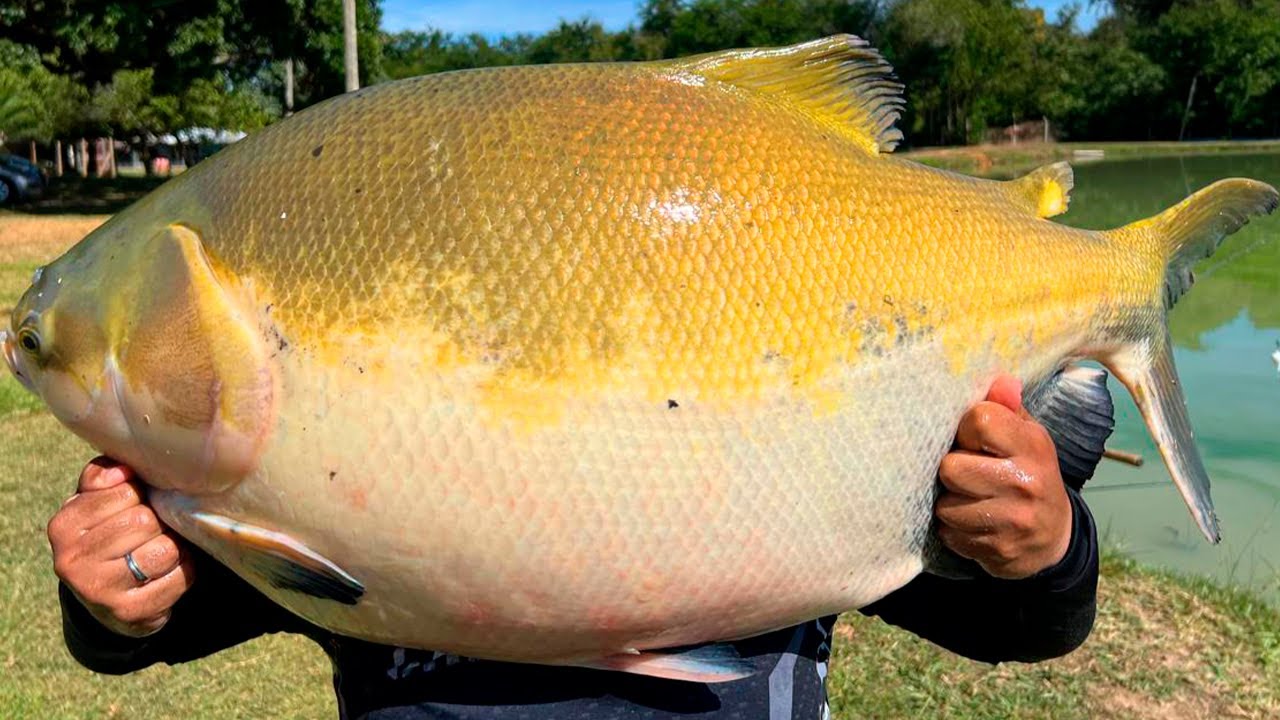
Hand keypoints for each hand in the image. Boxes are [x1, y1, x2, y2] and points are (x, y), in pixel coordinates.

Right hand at [47, 457, 195, 636]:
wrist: (106, 598)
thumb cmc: (106, 534)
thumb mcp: (94, 502)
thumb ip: (102, 475)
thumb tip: (123, 471)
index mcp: (63, 526)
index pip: (125, 492)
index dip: (142, 496)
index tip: (138, 506)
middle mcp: (73, 561)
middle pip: (145, 521)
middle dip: (159, 522)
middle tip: (155, 530)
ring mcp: (99, 590)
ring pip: (165, 549)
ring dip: (174, 546)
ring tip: (162, 548)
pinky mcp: (129, 612)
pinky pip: (179, 578)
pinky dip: (184, 570)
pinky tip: (170, 570)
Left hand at [936, 375, 1072, 579]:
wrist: (1053, 539)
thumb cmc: (1027, 474)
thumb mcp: (1026, 438)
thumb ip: (1007, 408)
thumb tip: (999, 381)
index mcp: (1033, 445)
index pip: (979, 420)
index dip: (966, 430)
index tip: (974, 441)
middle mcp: (1025, 481)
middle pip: (951, 467)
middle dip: (953, 471)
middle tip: (969, 474)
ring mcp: (1013, 519)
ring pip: (945, 505)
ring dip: (951, 504)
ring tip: (971, 500)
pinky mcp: (998, 549)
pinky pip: (949, 534)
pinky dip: (954, 530)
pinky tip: (974, 524)